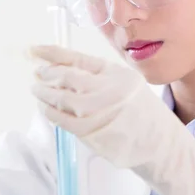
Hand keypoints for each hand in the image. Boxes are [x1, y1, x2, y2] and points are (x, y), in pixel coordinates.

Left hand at [31, 45, 194, 194]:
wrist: (160, 143)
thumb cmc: (142, 113)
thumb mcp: (127, 83)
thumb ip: (99, 76)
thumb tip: (61, 69)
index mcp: (115, 73)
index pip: (76, 58)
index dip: (51, 53)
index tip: (34, 50)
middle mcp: (106, 90)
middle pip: (65, 77)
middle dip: (46, 73)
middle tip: (37, 73)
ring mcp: (98, 112)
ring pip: (60, 97)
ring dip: (43, 92)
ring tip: (37, 89)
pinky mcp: (91, 132)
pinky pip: (61, 119)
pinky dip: (49, 112)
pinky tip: (45, 108)